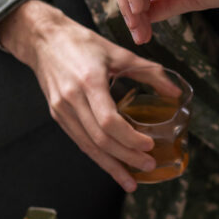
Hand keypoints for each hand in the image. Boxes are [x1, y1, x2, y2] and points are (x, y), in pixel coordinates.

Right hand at [0, 0, 174, 192]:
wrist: (43, 39)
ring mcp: (61, 110)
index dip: (129, 138)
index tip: (149, 146)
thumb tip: (175, 92)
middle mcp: (72, 100)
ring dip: (110, 165)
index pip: (108, 122)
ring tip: (130, 180)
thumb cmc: (81, 43)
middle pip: (100, 140)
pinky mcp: (57, 115)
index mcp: (89, 82)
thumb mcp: (119, 52)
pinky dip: (97, 156)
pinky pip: (79, 141)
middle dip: (125, 158)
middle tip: (148, 166)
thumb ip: (149, 71)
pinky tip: (111, 165)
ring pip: (88, 146)